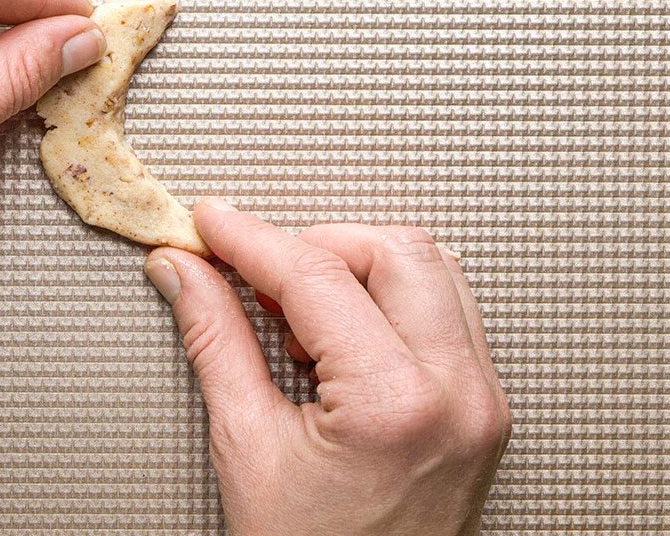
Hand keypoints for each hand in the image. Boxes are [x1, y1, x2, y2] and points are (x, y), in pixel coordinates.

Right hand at [145, 200, 510, 535]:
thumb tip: (184, 271)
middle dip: (314, 245)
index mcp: (395, 405)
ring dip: (357, 266)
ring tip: (298, 315)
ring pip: (431, 269)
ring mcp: (482, 401)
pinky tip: (341, 337)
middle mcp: (458, 394)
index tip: (210, 223)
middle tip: (253, 273)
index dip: (250, 238)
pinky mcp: (485, 408)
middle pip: (392, 251)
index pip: (316, 275)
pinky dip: (390, 300)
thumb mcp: (247, 448)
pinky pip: (448, 312)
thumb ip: (215, 340)